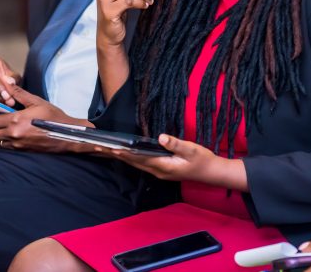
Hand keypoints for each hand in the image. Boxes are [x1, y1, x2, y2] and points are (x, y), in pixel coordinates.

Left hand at [0, 83, 91, 152]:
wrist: (67, 134)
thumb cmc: (53, 117)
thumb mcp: (36, 101)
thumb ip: (18, 93)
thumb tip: (7, 82)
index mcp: (15, 120)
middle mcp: (13, 134)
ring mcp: (17, 145)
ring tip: (1, 131)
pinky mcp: (22, 152)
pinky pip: (5, 149)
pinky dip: (4, 144)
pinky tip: (10, 138)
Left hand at [98, 134, 239, 186]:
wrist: (212, 172)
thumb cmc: (202, 160)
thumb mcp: (191, 149)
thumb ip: (175, 144)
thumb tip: (161, 137)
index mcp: (163, 166)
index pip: (139, 158)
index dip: (125, 152)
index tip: (111, 147)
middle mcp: (158, 171)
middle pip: (133, 162)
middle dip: (116, 154)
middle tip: (99, 147)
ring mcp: (159, 172)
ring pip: (136, 163)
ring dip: (121, 157)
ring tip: (107, 150)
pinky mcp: (162, 169)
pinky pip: (142, 163)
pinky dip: (131, 158)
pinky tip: (125, 154)